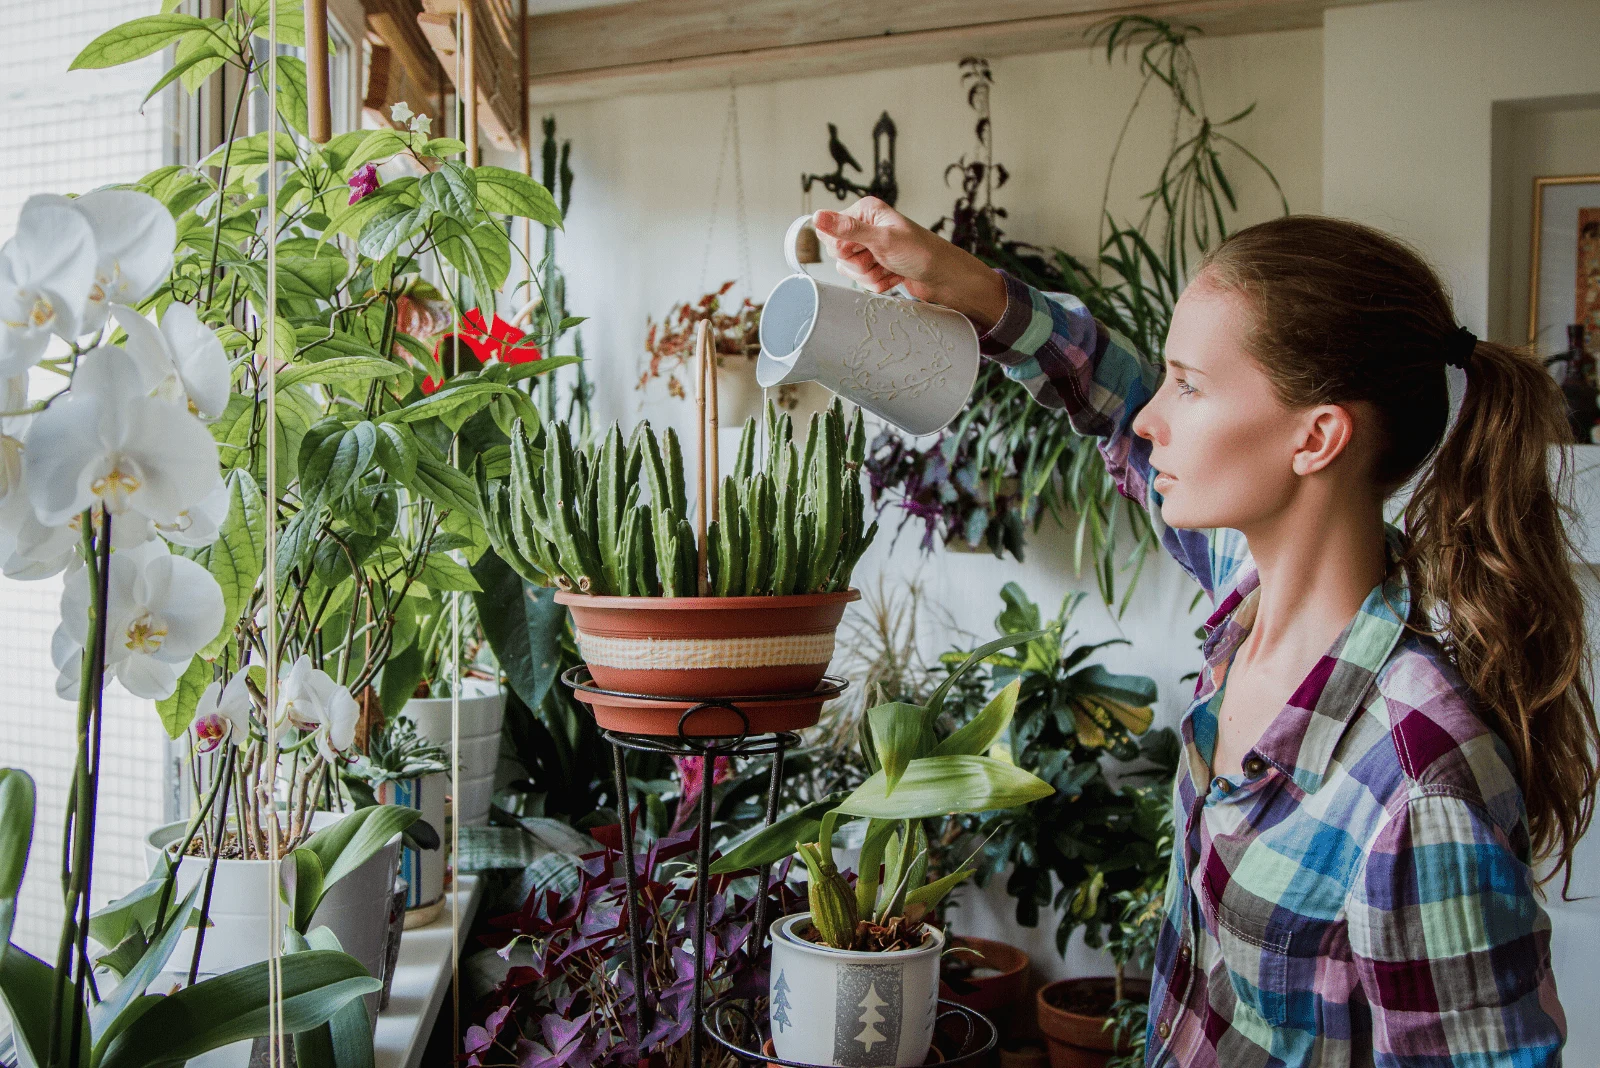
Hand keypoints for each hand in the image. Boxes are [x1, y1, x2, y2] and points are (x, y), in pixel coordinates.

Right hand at [811, 198, 1007, 331]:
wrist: (944, 278)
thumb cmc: (921, 253)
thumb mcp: (883, 239)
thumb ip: (848, 229)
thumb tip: (817, 216)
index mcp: (865, 211)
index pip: (828, 231)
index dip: (841, 247)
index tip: (860, 249)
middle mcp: (865, 227)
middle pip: (837, 253)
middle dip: (859, 264)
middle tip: (880, 259)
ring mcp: (871, 247)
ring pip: (849, 270)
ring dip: (870, 276)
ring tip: (890, 269)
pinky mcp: (876, 265)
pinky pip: (862, 280)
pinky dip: (878, 283)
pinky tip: (894, 277)